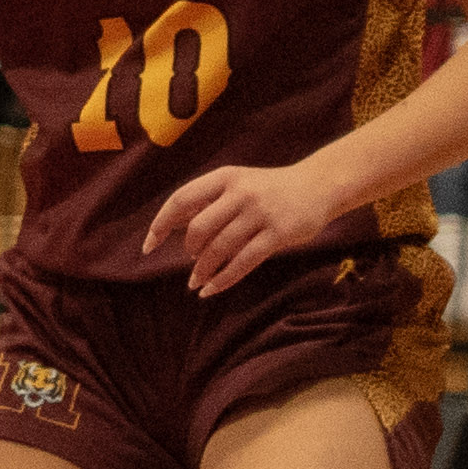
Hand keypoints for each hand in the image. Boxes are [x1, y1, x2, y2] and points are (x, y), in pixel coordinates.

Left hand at [154, 152, 355, 297]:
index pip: (181, 200)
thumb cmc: (269, 189)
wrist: (319, 185)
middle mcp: (240, 193)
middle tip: (192, 261)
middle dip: (189, 250)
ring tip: (196, 281)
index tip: (148, 246)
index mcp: (224, 178)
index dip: (160, 225)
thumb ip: (208, 202)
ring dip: (204, 269)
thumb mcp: (236, 184)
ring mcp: (261, 213)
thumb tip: (170, 227)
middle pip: (198, 228)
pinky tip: (211, 290)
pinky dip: (224, 279)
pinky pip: (244, 262)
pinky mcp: (279, 234)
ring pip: (220, 248)